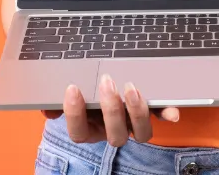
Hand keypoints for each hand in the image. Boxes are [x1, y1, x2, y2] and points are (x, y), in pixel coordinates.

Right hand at [41, 73, 179, 145]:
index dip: (75, 114)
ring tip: (131, 88)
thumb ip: (57, 100)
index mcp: (90, 129)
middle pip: (115, 137)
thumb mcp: (72, 94)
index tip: (72, 88)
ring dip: (137, 112)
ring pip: (141, 134)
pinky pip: (161, 117)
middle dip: (111, 110)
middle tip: (107, 82)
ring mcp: (134, 125)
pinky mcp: (152, 114)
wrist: (107, 82)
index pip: (79, 133)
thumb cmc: (86, 91)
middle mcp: (113, 130)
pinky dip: (167, 113)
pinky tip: (171, 111)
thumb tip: (47, 107)